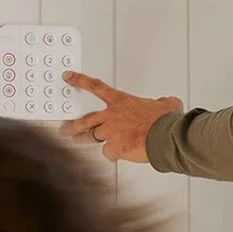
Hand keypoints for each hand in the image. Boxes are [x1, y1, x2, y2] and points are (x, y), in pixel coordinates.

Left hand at [62, 72, 182, 162]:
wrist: (165, 137)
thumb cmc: (165, 121)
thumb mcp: (167, 104)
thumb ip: (162, 102)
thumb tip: (167, 103)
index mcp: (121, 101)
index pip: (95, 86)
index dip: (80, 80)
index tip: (69, 77)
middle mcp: (111, 116)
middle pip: (85, 120)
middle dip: (72, 125)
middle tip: (64, 127)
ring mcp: (110, 133)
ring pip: (92, 138)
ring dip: (86, 140)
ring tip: (77, 143)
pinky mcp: (114, 149)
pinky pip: (109, 153)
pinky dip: (113, 154)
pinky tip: (119, 154)